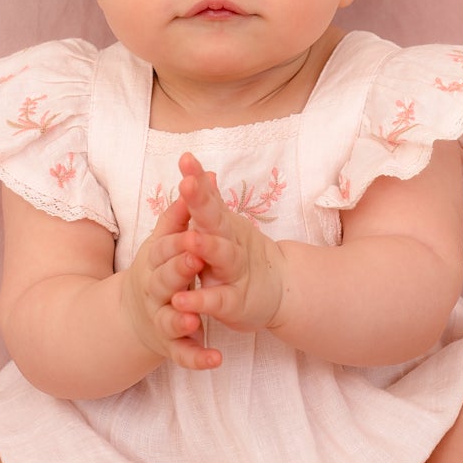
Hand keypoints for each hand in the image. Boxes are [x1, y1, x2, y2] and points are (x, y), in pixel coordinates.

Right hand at [120, 192, 222, 371]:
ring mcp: (161, 320)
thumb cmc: (157, 271)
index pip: (165, 248)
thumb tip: (202, 175)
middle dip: (179, 270)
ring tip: (195, 320)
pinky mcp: (170, 346)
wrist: (132, 318)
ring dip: (182, 320)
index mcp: (154, 263)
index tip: (194, 231)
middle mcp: (154, 291)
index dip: (179, 240)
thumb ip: (181, 215)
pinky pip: (183, 355)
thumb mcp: (163, 242)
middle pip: (165, 281)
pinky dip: (198, 358)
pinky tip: (216, 359)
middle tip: (195, 259)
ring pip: (170, 321)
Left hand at [169, 152, 286, 336]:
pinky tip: (180, 300)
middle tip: (188, 183)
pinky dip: (200, 301)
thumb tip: (202, 171)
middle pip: (215, 220)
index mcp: (224, 226)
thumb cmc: (244, 255)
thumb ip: (212, 201)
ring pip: (223, 257)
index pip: (209, 198)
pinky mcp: (234, 303)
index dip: (198, 180)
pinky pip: (217, 301)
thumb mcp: (227, 227)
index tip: (185, 158)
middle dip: (201, 202)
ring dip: (208, 247)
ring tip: (191, 238)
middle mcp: (230, 245)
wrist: (282, 290)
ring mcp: (234, 273)